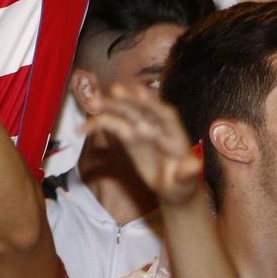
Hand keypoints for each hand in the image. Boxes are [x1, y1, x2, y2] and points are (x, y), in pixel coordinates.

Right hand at [82, 84, 200, 207]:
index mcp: (174, 134)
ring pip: (124, 113)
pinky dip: (97, 125)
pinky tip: (82, 129)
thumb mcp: (186, 183)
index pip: (165, 115)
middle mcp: (157, 127)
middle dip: (129, 99)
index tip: (140, 94)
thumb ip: (188, 173)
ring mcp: (140, 130)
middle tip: (115, 90)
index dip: (153, 104)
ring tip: (92, 103)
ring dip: (109, 106)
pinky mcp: (127, 136)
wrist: (171, 188)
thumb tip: (194, 164)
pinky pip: (111, 126)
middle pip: (142, 109)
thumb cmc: (182, 184)